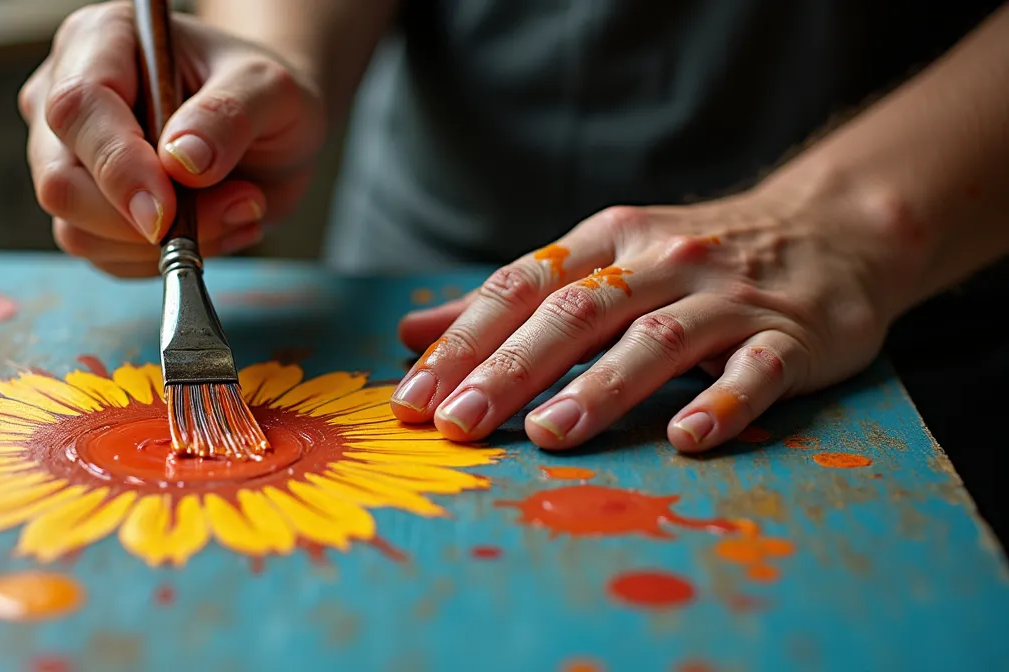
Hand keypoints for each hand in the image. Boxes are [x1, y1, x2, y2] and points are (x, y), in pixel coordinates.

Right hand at [19, 1, 325, 276]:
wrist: (268, 127)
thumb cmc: (260, 93)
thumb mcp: (271, 88)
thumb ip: (228, 115)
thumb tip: (180, 161)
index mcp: (102, 40)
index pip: (78, 108)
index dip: (118, 167)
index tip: (166, 212)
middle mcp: (66, 97)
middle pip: (61, 181)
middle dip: (143, 221)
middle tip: (236, 208)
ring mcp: (68, 158)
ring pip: (79, 231)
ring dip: (166, 244)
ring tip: (240, 209)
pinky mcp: (84, 210)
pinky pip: (105, 257)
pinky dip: (164, 258)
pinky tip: (214, 226)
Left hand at [392, 184, 916, 451]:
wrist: (832, 226)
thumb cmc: (692, 257)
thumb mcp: (601, 259)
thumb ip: (512, 300)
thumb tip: (413, 333)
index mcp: (607, 241)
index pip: (522, 288)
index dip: (465, 343)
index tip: (414, 398)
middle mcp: (662, 261)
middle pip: (578, 314)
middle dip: (512, 369)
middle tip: (459, 422)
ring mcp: (729, 298)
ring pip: (657, 341)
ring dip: (600, 388)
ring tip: (548, 434)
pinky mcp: (792, 335)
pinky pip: (755, 371)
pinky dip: (722, 403)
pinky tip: (686, 438)